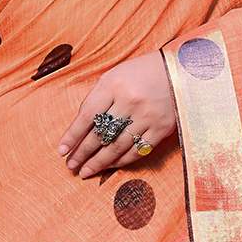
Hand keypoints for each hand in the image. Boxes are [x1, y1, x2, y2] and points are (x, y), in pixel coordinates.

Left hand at [56, 53, 177, 177]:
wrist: (179, 70)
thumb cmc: (140, 73)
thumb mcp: (114, 76)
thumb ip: (97, 99)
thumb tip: (80, 128)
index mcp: (113, 85)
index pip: (87, 116)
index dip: (73, 135)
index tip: (62, 150)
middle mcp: (129, 101)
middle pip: (100, 134)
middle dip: (83, 153)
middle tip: (71, 166)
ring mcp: (147, 116)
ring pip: (117, 146)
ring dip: (99, 162)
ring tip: (86, 171)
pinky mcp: (161, 128)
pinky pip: (138, 150)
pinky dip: (122, 160)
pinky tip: (110, 166)